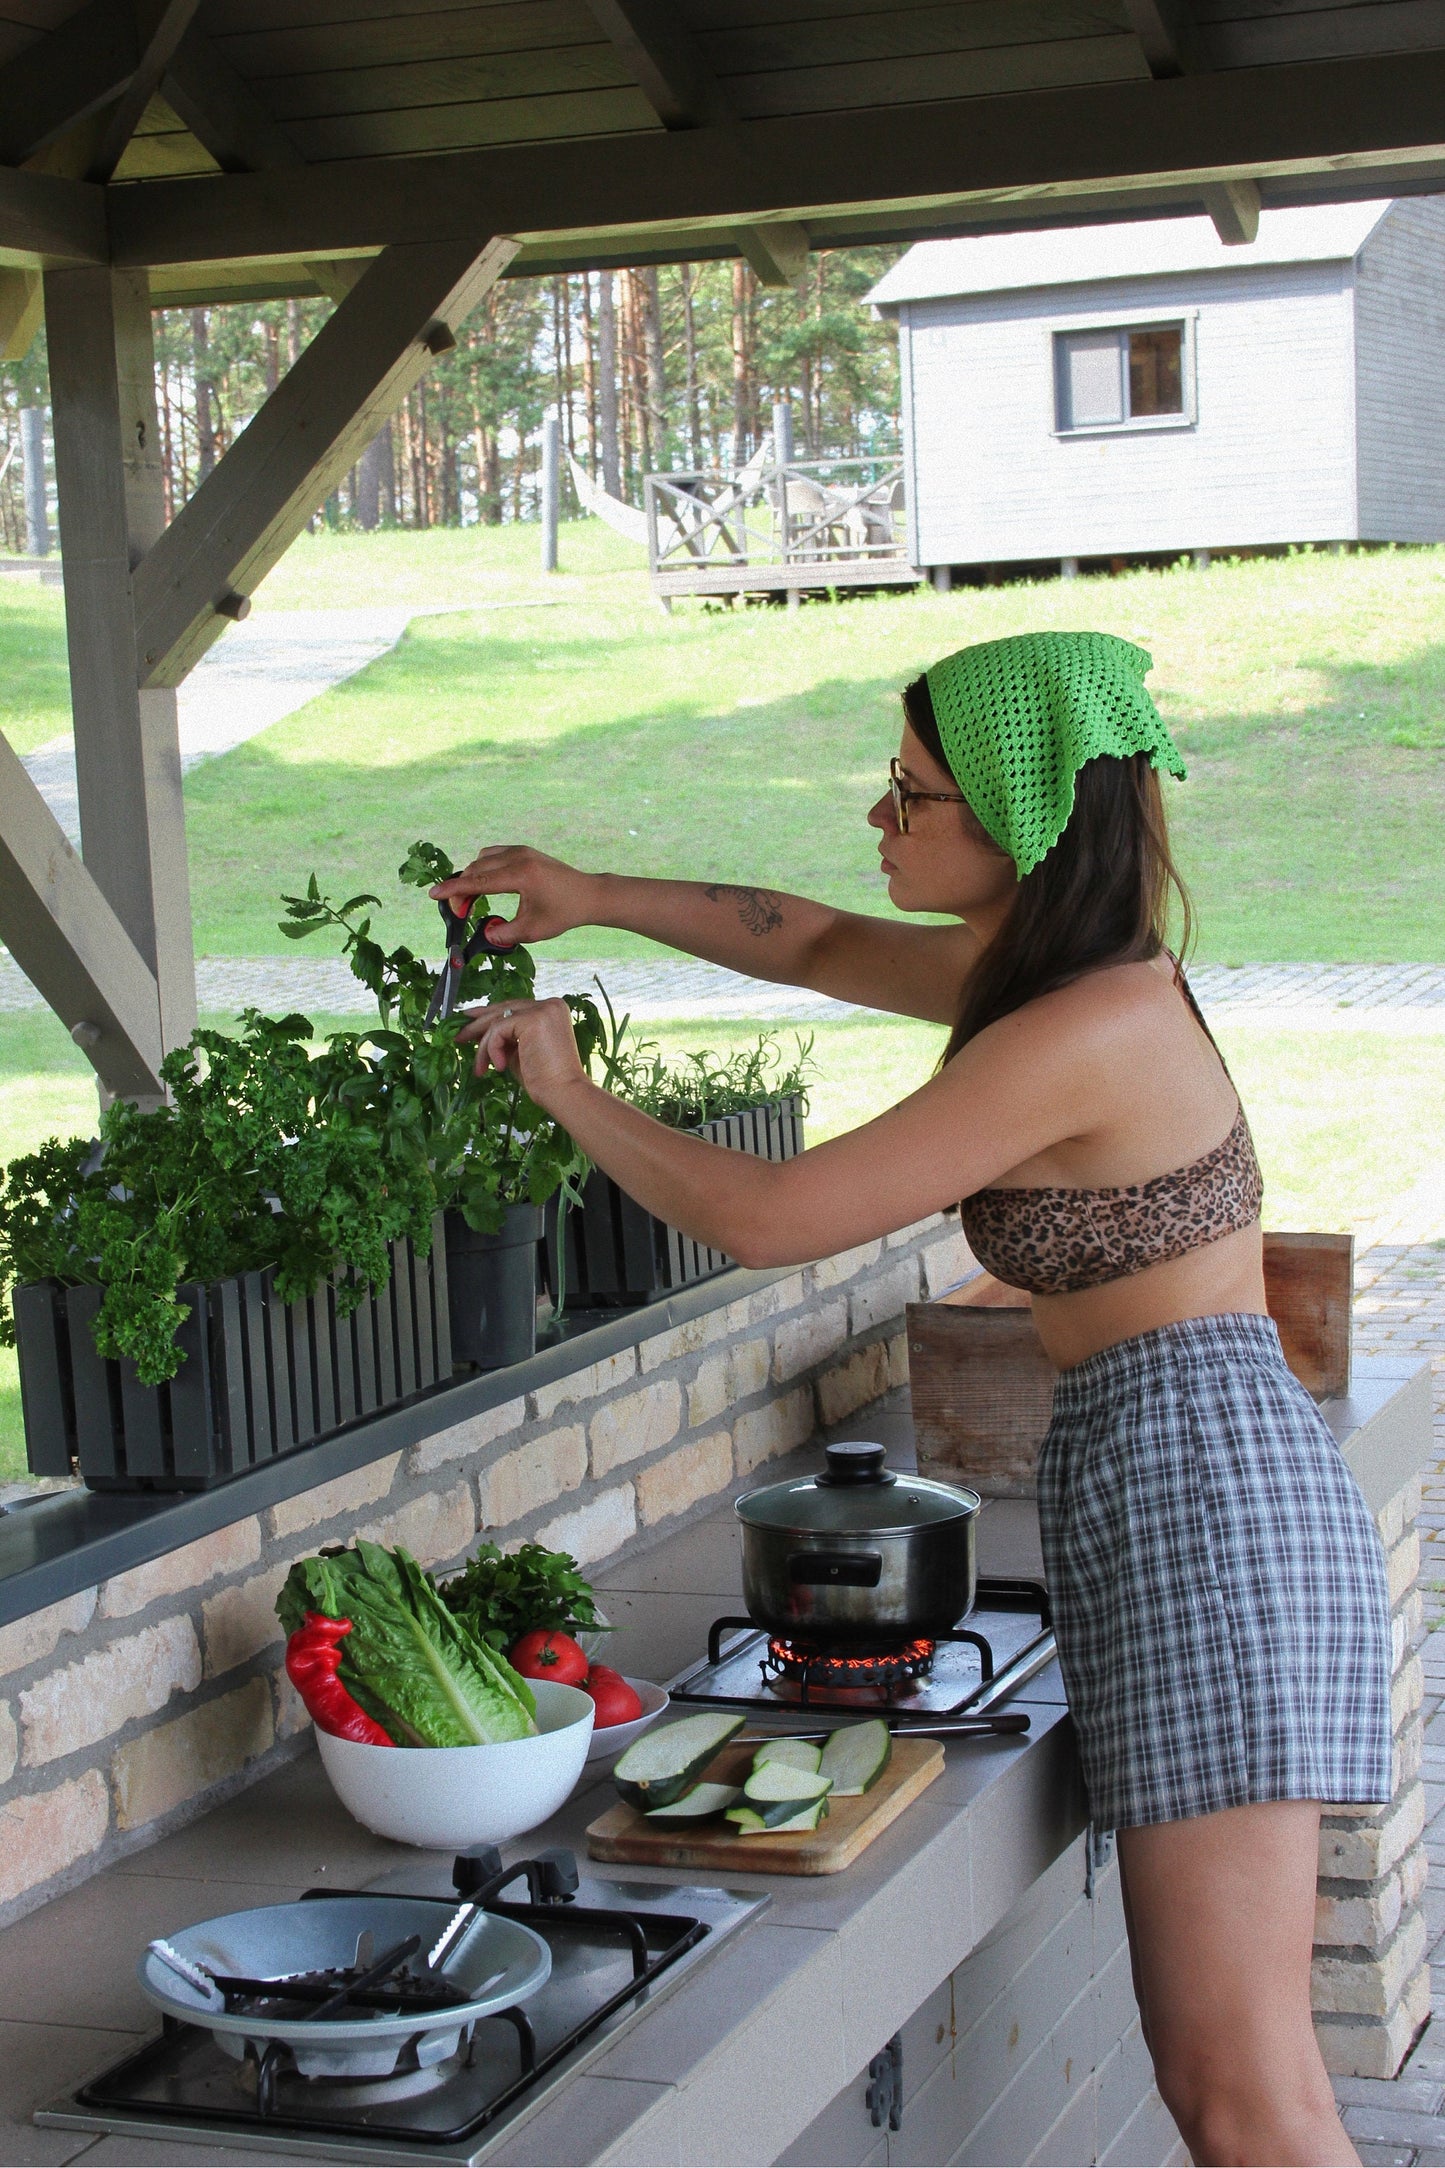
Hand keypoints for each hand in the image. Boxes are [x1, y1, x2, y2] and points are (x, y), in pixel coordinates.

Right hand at [431, 845, 594, 948]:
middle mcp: (518, 857)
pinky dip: (482, 868)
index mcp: (520, 875)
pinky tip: (484, 885)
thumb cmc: (563, 913)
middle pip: (476, 869)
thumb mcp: (532, 931)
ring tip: (469, 902)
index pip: (478, 881)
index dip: (454, 890)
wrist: (587, 895)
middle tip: (458, 912)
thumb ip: (503, 934)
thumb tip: (484, 933)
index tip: (434, 894)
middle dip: (461, 889)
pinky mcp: (523, 851)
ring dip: (471, 877)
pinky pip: (492, 855)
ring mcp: (521, 850)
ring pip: (482, 859)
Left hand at [456, 997, 589, 1107]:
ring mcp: (542, 1010)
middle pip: (504, 1009)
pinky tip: (498, 1067)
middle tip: (459, 1036)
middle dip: (478, 1023)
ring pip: (498, 1020)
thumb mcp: (520, 1051)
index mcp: (551, 1010)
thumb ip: (506, 1038)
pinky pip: (499, 1029)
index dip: (490, 1015)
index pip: (514, 1008)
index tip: (469, 1023)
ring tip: (479, 1067)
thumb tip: (480, 1032)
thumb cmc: (545, 1079)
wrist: (563, 1093)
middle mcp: (550, 1004)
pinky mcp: (533, 1019)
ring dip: (484, 1045)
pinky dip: (492, 1048)